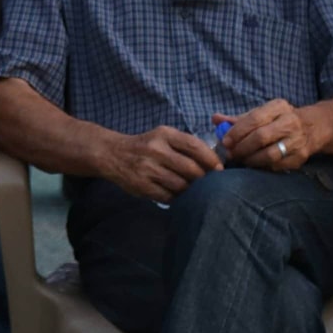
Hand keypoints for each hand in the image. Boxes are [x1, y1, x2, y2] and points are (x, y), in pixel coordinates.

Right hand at [99, 125, 220, 202]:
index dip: (211, 159)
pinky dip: (176, 198)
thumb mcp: (163, 136)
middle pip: (191, 168)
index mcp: (164, 134)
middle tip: (208, 183)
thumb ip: (185, 145)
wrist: (113, 154)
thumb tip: (214, 162)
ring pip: (181, 185)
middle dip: (203, 178)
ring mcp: (148, 169)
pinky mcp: (142, 186)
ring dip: (190, 190)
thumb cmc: (146, 146)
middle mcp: (156, 150)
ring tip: (192, 190)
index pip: (195, 146)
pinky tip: (177, 194)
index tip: (219, 169)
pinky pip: (168, 196)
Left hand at [215, 100, 328, 170]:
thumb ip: (238, 119)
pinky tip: (254, 165)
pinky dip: (262, 167)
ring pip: (270, 154)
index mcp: (279, 107)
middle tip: (230, 154)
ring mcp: (297, 141)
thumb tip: (215, 119)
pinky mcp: (300, 157)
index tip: (225, 141)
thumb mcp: (263, 113)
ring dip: (251, 160)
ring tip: (241, 160)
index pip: (255, 118)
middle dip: (242, 148)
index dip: (238, 131)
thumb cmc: (280, 120)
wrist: (313, 127)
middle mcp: (290, 122)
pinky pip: (277, 166)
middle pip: (262, 137)